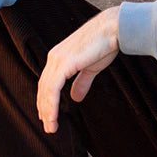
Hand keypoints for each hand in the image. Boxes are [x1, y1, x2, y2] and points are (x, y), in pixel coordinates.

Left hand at [37, 6, 119, 132]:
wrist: (113, 29)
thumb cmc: (104, 44)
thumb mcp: (91, 68)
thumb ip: (81, 82)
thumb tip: (75, 97)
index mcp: (59, 58)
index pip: (47, 83)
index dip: (47, 100)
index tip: (48, 116)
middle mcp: (54, 58)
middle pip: (43, 88)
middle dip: (44, 108)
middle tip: (48, 126)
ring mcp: (57, 60)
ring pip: (46, 91)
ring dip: (47, 111)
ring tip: (50, 127)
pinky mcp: (63, 64)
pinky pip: (52, 89)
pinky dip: (51, 105)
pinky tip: (53, 117)